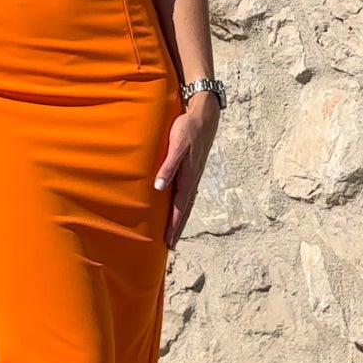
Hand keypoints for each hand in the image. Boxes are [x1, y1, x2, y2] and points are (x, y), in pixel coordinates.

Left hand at [153, 96, 219, 248]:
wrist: (204, 116)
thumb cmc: (187, 129)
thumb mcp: (176, 146)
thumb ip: (167, 167)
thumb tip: (158, 188)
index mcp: (188, 177)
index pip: (179, 207)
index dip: (173, 225)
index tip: (168, 241)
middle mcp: (193, 179)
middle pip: (185, 210)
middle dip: (177, 228)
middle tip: (171, 245)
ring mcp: (195, 175)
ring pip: (187, 203)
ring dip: (181, 218)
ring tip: (174, 232)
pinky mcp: (194, 170)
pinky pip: (188, 193)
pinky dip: (184, 205)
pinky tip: (180, 208)